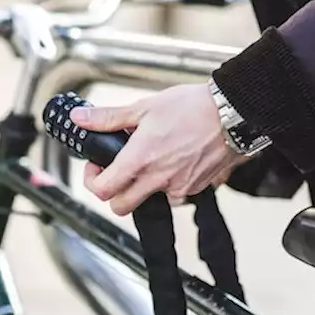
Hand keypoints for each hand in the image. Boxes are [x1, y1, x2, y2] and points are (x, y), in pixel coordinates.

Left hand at [72, 83, 243, 215]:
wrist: (233, 114)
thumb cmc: (193, 108)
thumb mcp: (144, 107)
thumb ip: (109, 118)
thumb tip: (81, 118)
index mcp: (140, 159)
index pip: (103, 190)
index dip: (92, 181)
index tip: (96, 167)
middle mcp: (158, 179)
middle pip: (121, 207)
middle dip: (114, 193)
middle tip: (117, 171)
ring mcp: (178, 187)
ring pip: (148, 200)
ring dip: (143, 186)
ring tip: (151, 158)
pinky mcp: (195, 188)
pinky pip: (173, 194)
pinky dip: (168, 182)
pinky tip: (174, 158)